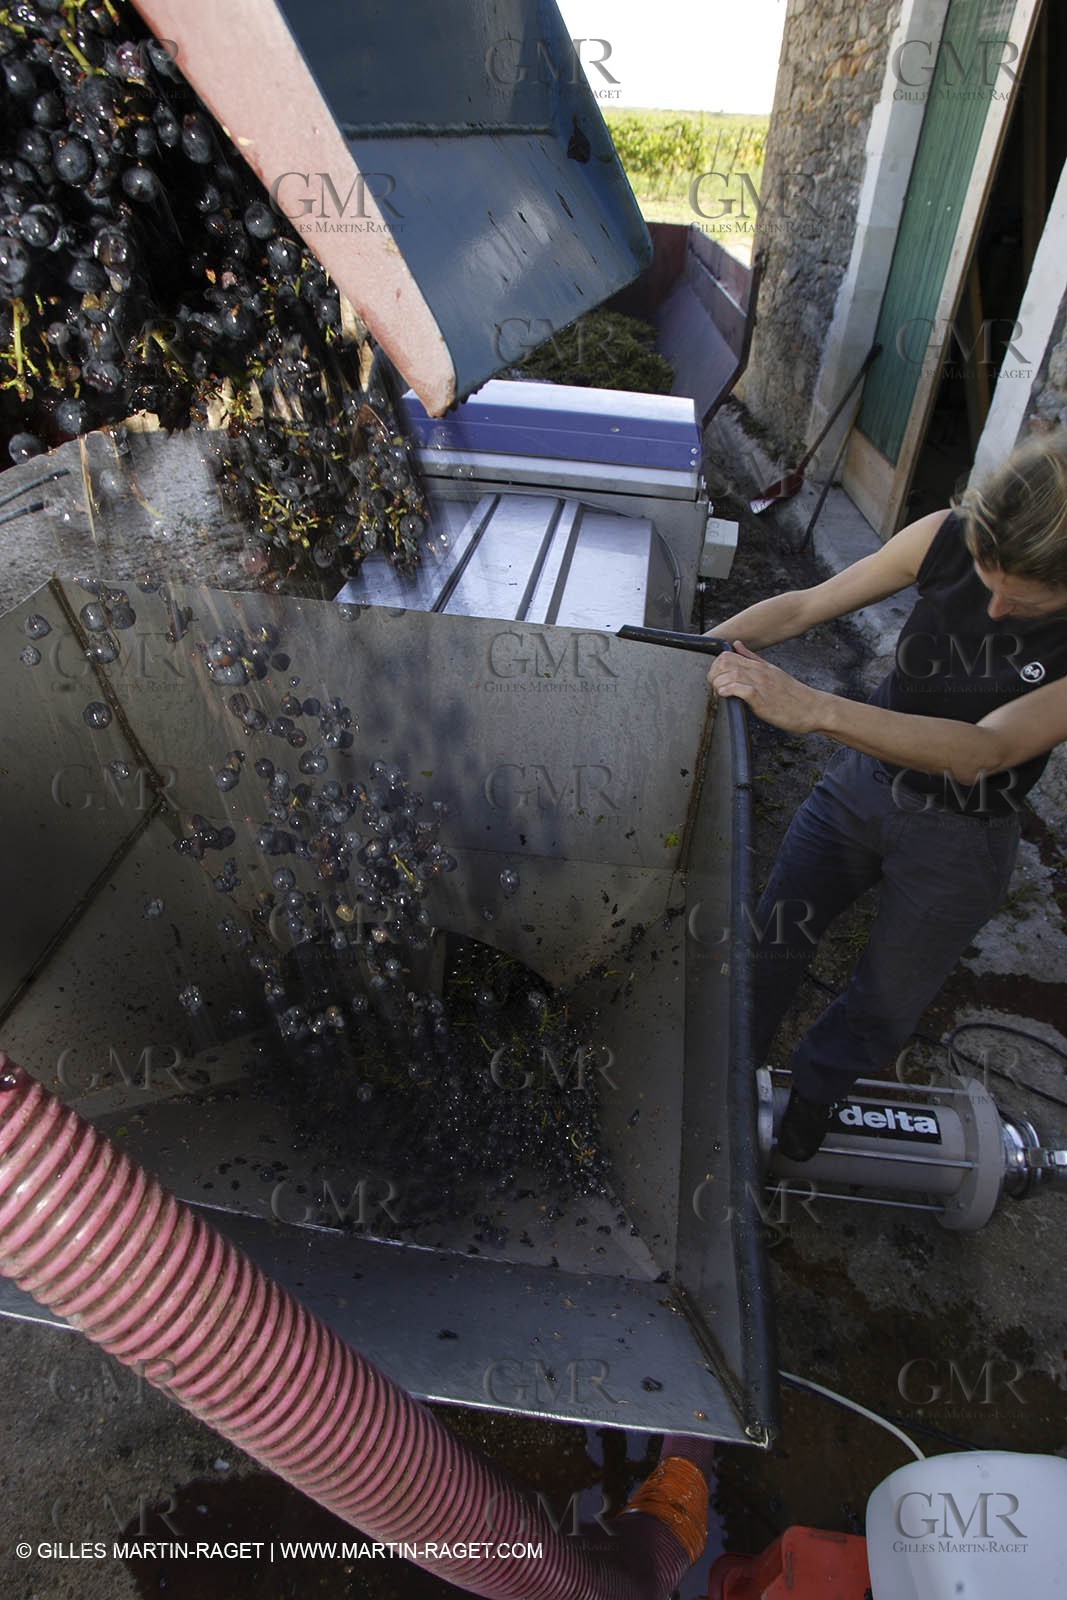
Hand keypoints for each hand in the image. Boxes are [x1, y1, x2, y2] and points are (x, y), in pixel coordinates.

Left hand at [708, 641, 823, 733]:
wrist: (813, 708)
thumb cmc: (793, 694)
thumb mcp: (771, 670)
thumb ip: (752, 658)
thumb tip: (737, 644)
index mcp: (759, 666)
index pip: (727, 655)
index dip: (715, 667)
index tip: (715, 680)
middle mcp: (759, 672)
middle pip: (725, 662)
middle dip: (713, 674)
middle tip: (714, 688)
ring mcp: (761, 684)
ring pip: (732, 674)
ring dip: (719, 683)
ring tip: (719, 694)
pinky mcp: (763, 700)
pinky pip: (743, 689)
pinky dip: (730, 691)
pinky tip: (725, 696)